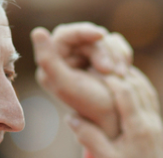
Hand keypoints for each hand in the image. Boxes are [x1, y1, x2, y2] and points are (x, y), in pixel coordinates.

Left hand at [32, 22, 132, 137]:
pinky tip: (124, 70)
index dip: (83, 31)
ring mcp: (86, 58)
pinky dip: (123, 54)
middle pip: (87, 36)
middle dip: (104, 51)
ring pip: (103, 39)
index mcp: (52, 65)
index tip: (101, 36)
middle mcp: (68, 60)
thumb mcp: (67, 84)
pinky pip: (115, 44)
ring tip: (121, 74)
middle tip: (113, 71)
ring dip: (116, 55)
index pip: (66, 34)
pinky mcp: (103, 59)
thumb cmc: (94, 106)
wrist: (119, 121)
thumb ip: (47, 60)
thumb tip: (38, 31)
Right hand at [68, 69, 162, 157]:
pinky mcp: (157, 128)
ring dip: (127, 76)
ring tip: (108, 66)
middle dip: (116, 72)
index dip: (108, 77)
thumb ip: (90, 138)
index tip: (90, 66)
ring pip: (144, 90)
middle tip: (96, 59)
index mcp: (139, 128)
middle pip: (135, 86)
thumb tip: (72, 115)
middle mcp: (150, 122)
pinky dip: (136, 87)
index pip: (125, 92)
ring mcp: (156, 124)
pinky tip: (123, 84)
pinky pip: (148, 99)